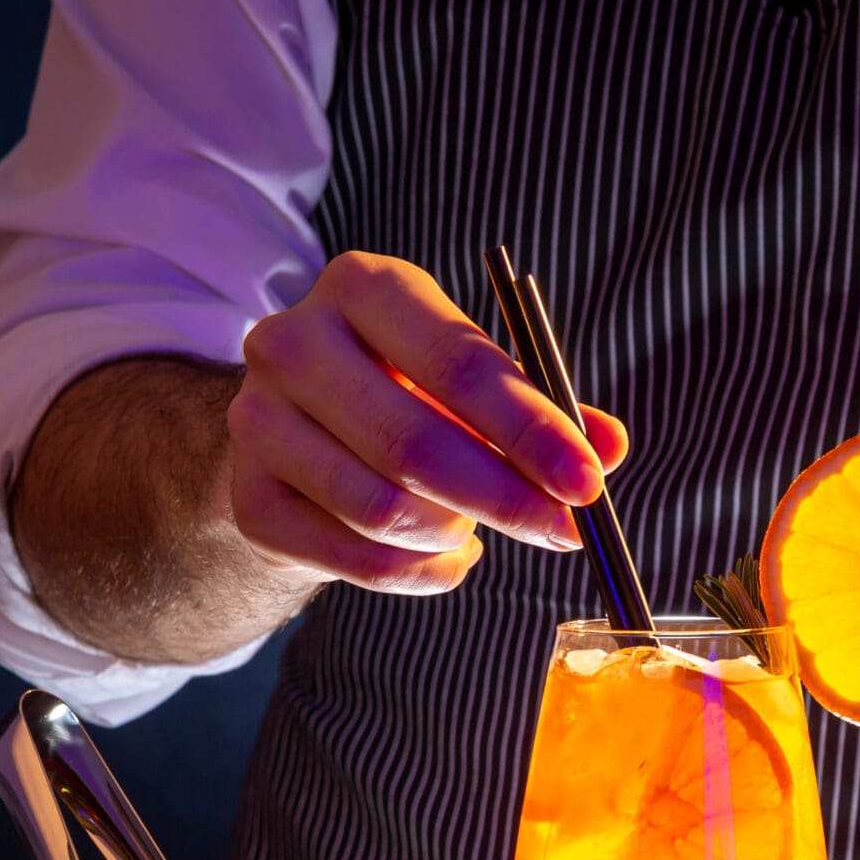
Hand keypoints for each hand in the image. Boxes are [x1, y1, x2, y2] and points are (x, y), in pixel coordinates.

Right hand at [229, 250, 628, 594]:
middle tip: (565, 530)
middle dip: (505, 498)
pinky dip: (425, 571)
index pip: (457, 361)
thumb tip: (608, 446)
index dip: (530, 430)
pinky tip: (445, 552)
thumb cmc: (409, 397)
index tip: (587, 482)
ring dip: (456, 532)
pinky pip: (360, 561)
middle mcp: (293, 342)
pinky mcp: (251, 500)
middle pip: (413, 443)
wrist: (301, 441)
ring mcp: (258, 422)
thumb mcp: (475, 386)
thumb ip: (544, 412)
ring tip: (477, 525)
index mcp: (364, 288)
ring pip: (384, 510)